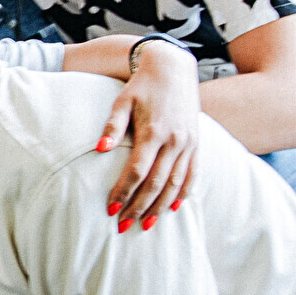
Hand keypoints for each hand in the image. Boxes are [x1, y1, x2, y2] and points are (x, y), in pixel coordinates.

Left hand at [98, 41, 200, 230]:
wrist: (173, 67)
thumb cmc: (142, 85)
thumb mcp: (122, 100)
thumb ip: (112, 126)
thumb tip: (99, 149)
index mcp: (154, 131)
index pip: (137, 172)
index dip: (123, 192)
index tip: (110, 210)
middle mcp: (174, 141)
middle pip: (156, 184)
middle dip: (138, 207)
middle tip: (123, 227)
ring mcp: (188, 143)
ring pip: (175, 184)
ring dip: (159, 207)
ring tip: (146, 225)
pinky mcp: (196, 143)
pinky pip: (192, 174)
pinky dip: (183, 193)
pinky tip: (173, 208)